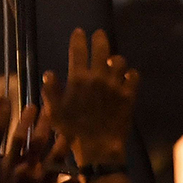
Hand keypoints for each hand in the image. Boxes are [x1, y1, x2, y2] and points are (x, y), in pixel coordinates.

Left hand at [0, 103, 73, 182]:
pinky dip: (0, 121)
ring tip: (32, 106)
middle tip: (51, 108)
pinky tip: (4, 106)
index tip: (69, 126)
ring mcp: (7, 165)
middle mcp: (26, 171)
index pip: (58, 158)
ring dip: (27, 121)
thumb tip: (79, 179)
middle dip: (46, 124)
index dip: (64, 141)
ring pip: (19, 138)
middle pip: (39, 143)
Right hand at [41, 28, 138, 167]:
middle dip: (99, 39)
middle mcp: (98, 78)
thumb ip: (50, 92)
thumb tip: (49, 73)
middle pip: (101, 49)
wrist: (99, 150)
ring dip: (115, 60)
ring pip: (119, 61)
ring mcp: (115, 86)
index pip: (78, 50)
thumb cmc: (73, 132)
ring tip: (112, 61)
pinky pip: (134, 77)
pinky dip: (131, 74)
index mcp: (78, 79)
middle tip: (99, 35)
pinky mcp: (128, 96)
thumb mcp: (55, 112)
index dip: (78, 39)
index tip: (79, 32)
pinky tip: (127, 76)